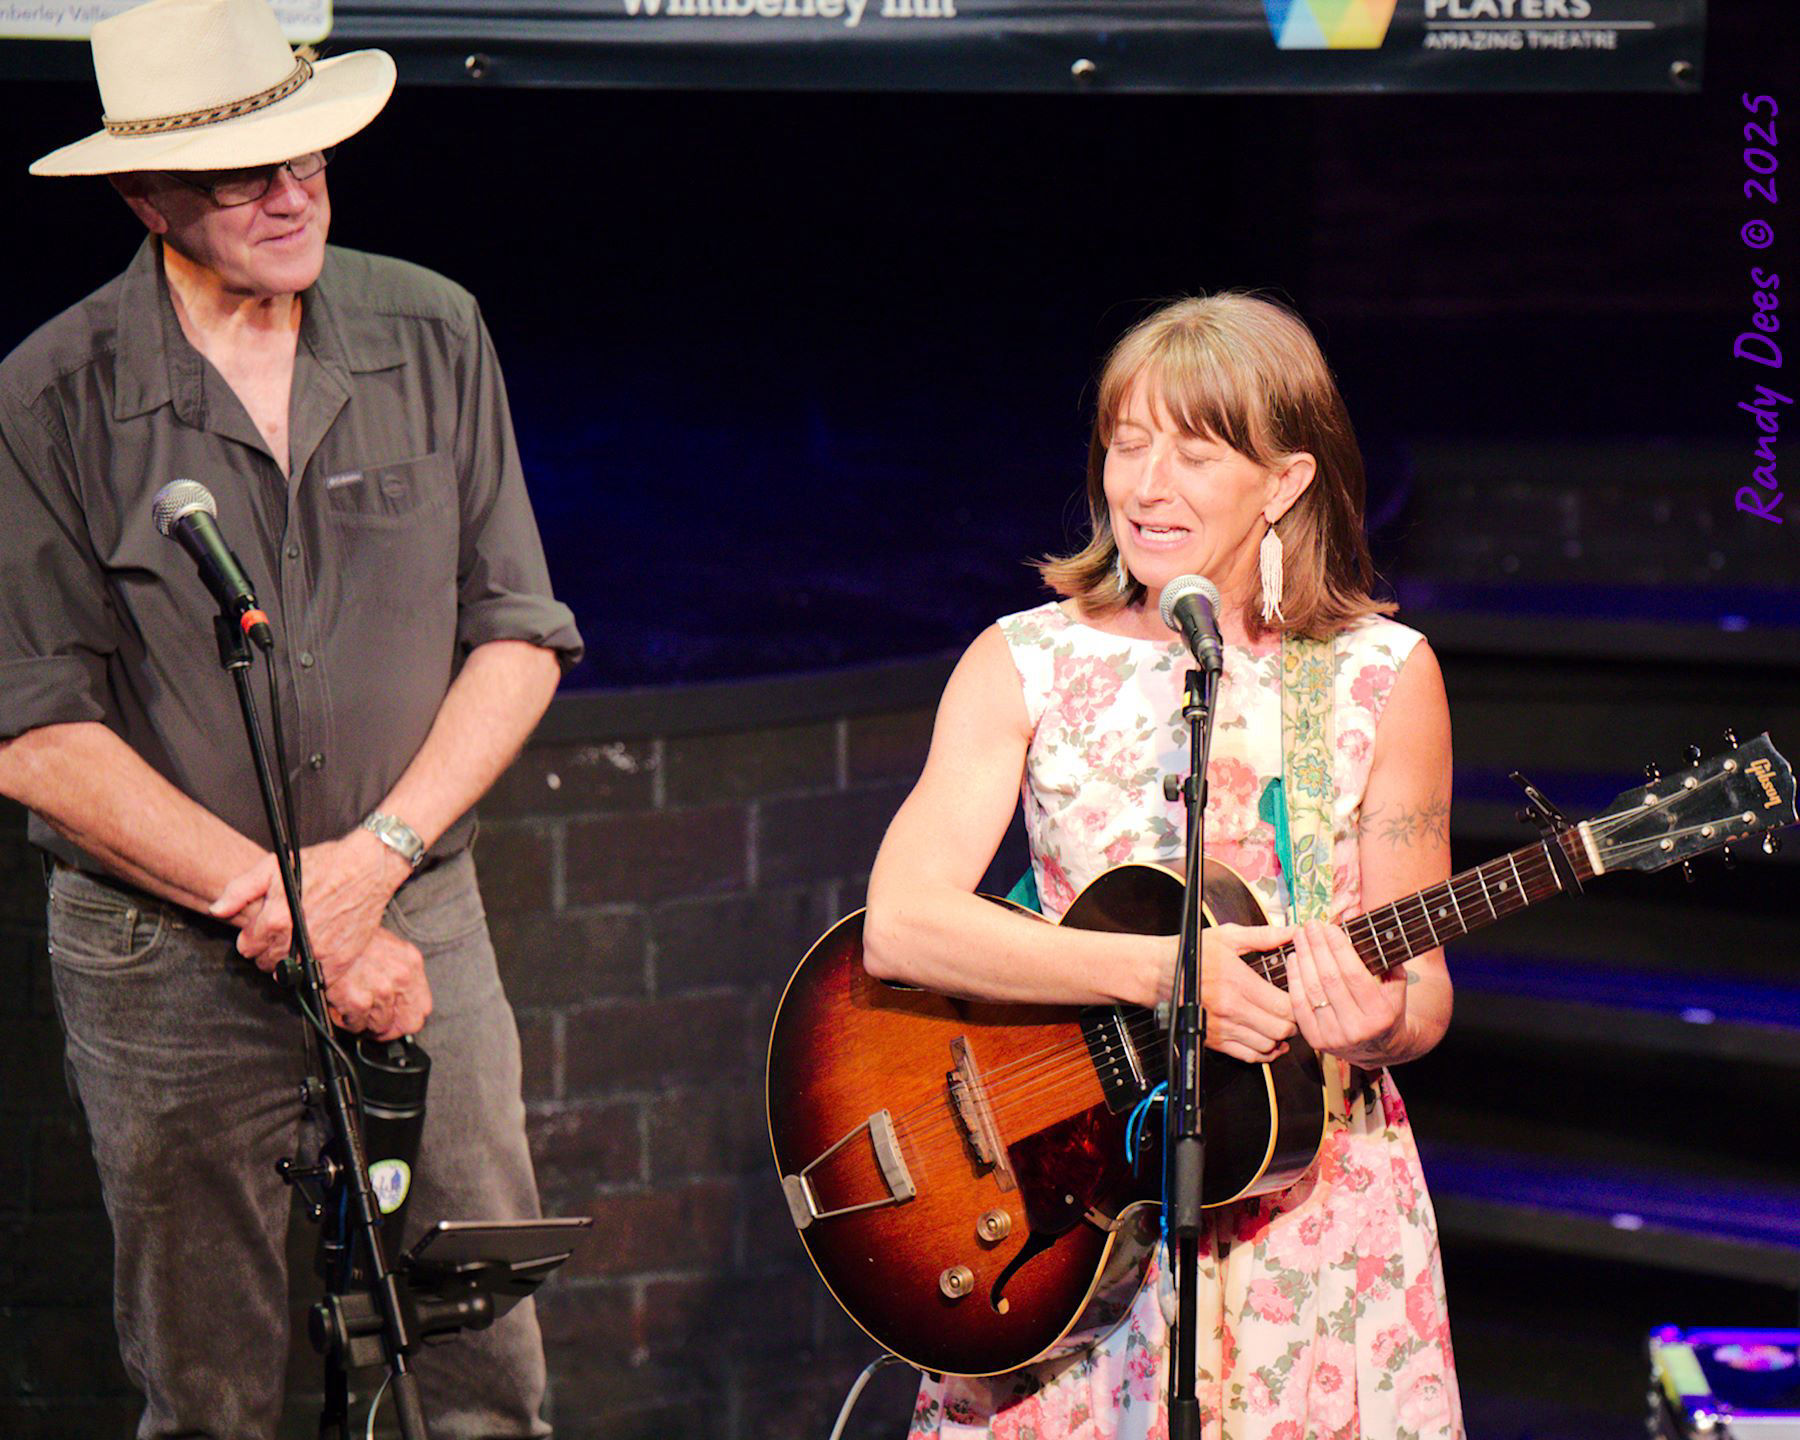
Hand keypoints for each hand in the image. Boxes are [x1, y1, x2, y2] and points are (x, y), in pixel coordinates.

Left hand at [211, 828, 412, 973]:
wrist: (367, 867)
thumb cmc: (323, 863)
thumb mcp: (274, 866)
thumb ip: (240, 890)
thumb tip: (217, 910)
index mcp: (276, 919)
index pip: (247, 948)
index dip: (251, 938)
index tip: (261, 931)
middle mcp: (297, 940)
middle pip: (267, 964)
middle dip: (268, 951)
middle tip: (280, 935)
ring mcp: (321, 952)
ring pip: (291, 974)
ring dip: (291, 962)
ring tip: (299, 942)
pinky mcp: (342, 960)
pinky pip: (318, 979)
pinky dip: (315, 969)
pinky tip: (318, 950)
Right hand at [323, 926, 431, 1039]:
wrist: (331, 932)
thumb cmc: (356, 939)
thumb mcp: (390, 948)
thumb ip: (399, 973)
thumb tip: (399, 999)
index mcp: (411, 963)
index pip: (423, 1007)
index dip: (408, 1017)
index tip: (397, 1018)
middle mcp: (400, 978)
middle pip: (410, 1023)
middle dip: (392, 1028)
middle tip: (377, 1024)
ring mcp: (381, 991)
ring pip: (381, 1027)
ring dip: (366, 1022)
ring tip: (354, 1009)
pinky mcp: (359, 1002)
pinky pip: (358, 1026)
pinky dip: (348, 1022)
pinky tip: (342, 1008)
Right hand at [1192, 923, 1299, 1064]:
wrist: (1155, 974)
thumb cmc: (1190, 953)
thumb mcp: (1227, 936)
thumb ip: (1263, 936)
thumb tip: (1292, 931)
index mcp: (1238, 982)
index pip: (1284, 1006)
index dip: (1300, 1004)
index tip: (1302, 995)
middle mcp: (1232, 1009)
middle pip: (1281, 1029)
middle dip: (1294, 1023)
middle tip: (1296, 1011)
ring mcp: (1223, 1028)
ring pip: (1268, 1046)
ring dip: (1281, 1038)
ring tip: (1283, 1024)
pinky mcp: (1215, 1041)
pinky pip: (1249, 1057)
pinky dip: (1265, 1053)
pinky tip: (1271, 1042)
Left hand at [1285, 919, 1407, 1063]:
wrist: (1380, 1049)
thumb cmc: (1386, 1010)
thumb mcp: (1397, 987)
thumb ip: (1388, 960)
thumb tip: (1367, 928)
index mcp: (1380, 1014)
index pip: (1354, 974)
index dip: (1339, 948)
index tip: (1329, 927)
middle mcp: (1357, 1028)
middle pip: (1330, 979)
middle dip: (1317, 948)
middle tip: (1310, 926)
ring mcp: (1334, 1037)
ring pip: (1312, 991)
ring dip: (1303, 959)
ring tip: (1299, 937)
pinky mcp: (1316, 1041)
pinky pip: (1299, 1006)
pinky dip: (1294, 980)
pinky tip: (1293, 960)